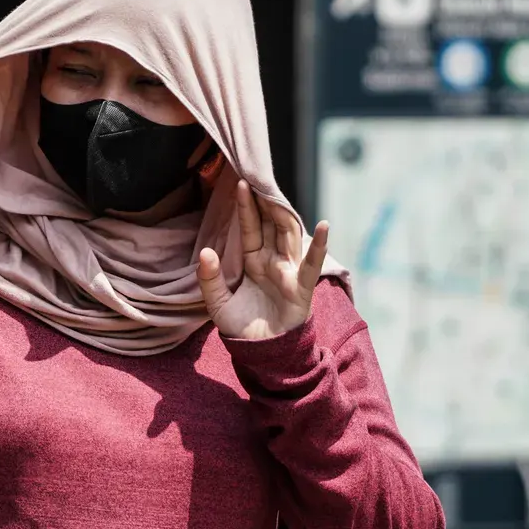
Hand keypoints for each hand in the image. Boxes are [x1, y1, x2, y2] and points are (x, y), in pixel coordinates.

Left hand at [197, 180, 329, 340]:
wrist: (261, 354)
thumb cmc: (243, 327)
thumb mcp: (217, 302)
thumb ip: (209, 278)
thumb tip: (205, 252)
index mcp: (254, 261)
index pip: (251, 227)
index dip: (246, 207)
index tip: (240, 182)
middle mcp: (273, 261)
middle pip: (272, 224)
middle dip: (267, 201)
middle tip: (259, 174)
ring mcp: (289, 272)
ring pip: (289, 236)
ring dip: (285, 213)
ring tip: (277, 191)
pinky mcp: (302, 287)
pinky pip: (311, 263)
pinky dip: (319, 245)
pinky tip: (323, 225)